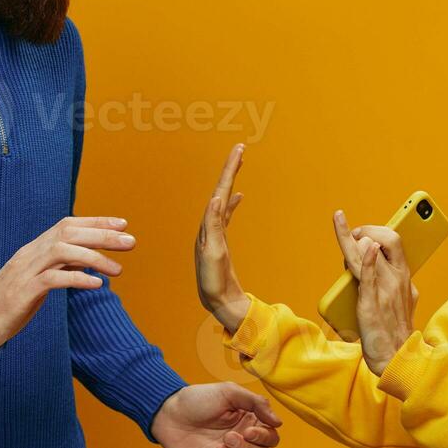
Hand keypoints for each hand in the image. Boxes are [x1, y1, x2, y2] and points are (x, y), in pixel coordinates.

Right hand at [0, 216, 135, 347]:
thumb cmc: (13, 302)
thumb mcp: (38, 279)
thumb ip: (59, 265)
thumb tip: (88, 257)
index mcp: (34, 249)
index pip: (67, 225)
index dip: (96, 221)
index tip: (123, 223)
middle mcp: (30, 254)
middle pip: (68, 233)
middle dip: (102, 235)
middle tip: (131, 242)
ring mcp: (25, 271)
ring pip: (62, 251)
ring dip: (94, 257)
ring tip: (118, 270)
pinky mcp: (23, 292)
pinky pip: (53, 279)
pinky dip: (77, 278)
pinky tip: (97, 285)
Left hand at [151, 383, 282, 447]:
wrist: (168, 413)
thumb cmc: (198, 399)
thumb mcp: (228, 392)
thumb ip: (256, 403)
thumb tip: (278, 422)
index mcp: (250, 423)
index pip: (272, 438)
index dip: (264, 437)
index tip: (246, 429)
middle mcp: (243, 443)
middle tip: (227, 437)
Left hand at [195, 144, 249, 332]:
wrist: (215, 299)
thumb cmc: (212, 279)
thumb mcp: (213, 252)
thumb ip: (214, 225)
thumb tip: (217, 198)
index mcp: (208, 225)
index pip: (219, 190)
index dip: (229, 170)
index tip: (238, 151)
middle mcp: (209, 224)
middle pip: (220, 189)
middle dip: (230, 169)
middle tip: (239, 148)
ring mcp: (214, 230)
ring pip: (223, 198)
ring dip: (230, 180)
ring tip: (239, 164)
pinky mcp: (220, 238)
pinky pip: (226, 212)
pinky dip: (232, 201)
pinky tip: (238, 195)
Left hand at [331, 213, 416, 373]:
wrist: (396, 357)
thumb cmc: (393, 331)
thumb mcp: (398, 299)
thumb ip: (386, 280)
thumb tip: (367, 260)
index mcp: (404, 277)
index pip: (394, 242)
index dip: (377, 231)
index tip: (363, 232)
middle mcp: (397, 279)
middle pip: (388, 239)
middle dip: (367, 229)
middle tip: (352, 234)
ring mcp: (385, 290)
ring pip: (369, 252)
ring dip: (352, 235)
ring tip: (340, 224)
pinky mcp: (371, 302)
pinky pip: (368, 275)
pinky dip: (366, 257)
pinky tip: (362, 244)